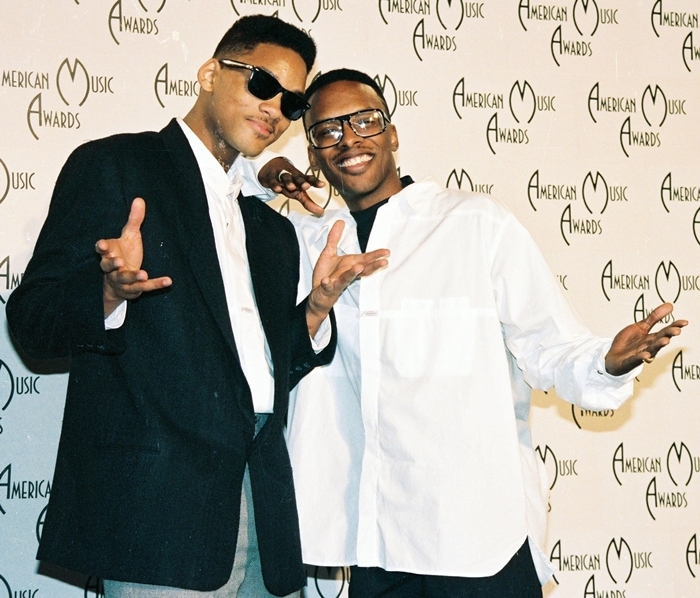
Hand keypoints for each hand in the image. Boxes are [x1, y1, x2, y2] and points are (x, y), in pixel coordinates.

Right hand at [96, 197, 171, 315]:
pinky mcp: (134, 289)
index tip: (103, 245)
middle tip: (119, 261)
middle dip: (112, 264)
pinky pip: (145, 287)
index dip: (102, 248)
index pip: (101, 250)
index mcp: (109, 253)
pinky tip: (168, 281)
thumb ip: (134, 220)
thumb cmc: (124, 254)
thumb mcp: (130, 236)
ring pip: (125, 279)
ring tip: (143, 274)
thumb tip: (139, 199)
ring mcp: (122, 280)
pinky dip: (156, 284)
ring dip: (133, 276)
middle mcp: (112, 268)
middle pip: (108, 266)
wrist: (119, 284)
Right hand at [258, 157, 325, 215]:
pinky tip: (277, 188)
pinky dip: (275, 184)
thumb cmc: (287, 183)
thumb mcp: (298, 193)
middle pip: (298, 178)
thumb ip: (308, 203)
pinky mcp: (271, 178)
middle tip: (306, 186)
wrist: (270, 170)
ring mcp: (281, 176)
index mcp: (300, 179)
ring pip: (286, 177)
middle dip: (302, 182)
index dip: (315, 182)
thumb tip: (321, 212)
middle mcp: (292, 176)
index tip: (322, 185)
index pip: (309, 179)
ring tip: (292, 187)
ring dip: (289, 182)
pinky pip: (272, 180)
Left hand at [305, 220, 389, 335]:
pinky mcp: (328, 288)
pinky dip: (328, 283)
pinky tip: (326, 280)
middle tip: (384, 262)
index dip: (376, 255)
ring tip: (358, 267)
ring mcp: (338, 282)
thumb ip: (334, 237)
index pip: (366, 259)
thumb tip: (340, 221)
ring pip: (347, 278)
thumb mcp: (329, 252)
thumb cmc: (327, 274)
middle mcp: (347, 273)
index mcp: (350, 264)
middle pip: (363, 269)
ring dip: (353, 273)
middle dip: (373, 266)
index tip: (387, 252)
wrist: (318, 293)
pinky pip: (328, 286)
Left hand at [604, 302, 687, 375]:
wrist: (612, 357)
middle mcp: (648, 347)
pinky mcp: (629, 362)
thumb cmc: (628, 343)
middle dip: (668, 335)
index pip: (665, 332)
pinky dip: (640, 358)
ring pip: (650, 350)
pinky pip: (635, 360)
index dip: (674, 327)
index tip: (684, 322)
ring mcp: (639, 355)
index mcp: (651, 338)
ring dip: (658, 345)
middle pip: (659, 340)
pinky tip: (645, 355)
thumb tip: (669, 305)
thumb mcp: (640, 327)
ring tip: (665, 340)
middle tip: (676, 331)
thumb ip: (654, 318)